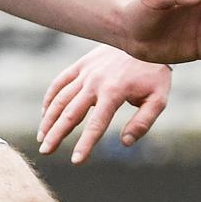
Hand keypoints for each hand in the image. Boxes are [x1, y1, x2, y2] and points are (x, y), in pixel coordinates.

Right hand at [38, 47, 171, 163]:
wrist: (147, 40)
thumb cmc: (154, 73)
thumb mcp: (158, 98)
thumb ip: (143, 122)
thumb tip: (125, 143)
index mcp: (114, 92)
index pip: (96, 124)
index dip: (85, 144)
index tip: (76, 161)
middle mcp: (95, 82)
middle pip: (70, 113)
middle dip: (56, 134)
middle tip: (46, 151)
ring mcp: (85, 72)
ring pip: (60, 99)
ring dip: (48, 119)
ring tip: (42, 138)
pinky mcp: (81, 64)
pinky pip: (59, 82)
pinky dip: (50, 98)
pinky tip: (45, 113)